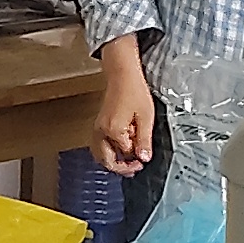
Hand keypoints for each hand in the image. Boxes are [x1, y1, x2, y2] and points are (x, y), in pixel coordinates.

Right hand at [93, 36, 153, 174]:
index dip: (137, 158)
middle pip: (106, 160)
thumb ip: (144, 140)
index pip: (125, 155)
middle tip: (135, 167)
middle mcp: (101, 131)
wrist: (122, 74)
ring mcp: (98, 128)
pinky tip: (119, 149)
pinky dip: (107, 152)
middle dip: (121, 167)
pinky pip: (99, 145)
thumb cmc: (134, 91)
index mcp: (113, 130)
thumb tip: (144, 157)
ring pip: (99, 154)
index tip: (144, 159)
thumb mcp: (146, 117)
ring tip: (127, 161)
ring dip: (112, 161)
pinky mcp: (98, 124)